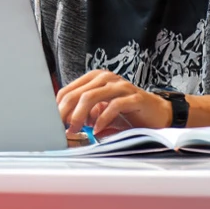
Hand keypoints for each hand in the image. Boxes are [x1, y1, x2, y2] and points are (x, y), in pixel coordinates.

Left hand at [55, 70, 170, 135]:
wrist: (156, 114)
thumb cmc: (126, 113)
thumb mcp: (100, 112)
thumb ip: (84, 114)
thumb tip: (65, 124)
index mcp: (95, 78)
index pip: (68, 90)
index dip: (58, 108)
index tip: (53, 124)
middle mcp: (106, 78)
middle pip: (77, 93)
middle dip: (66, 113)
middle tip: (62, 129)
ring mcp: (121, 86)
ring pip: (91, 97)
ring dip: (80, 116)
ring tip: (76, 129)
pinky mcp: (134, 98)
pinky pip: (114, 106)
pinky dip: (103, 119)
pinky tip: (98, 130)